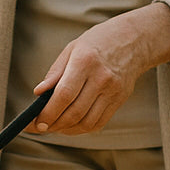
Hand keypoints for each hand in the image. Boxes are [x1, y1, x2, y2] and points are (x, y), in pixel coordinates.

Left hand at [29, 2, 169, 136]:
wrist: (134, 40)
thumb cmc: (97, 43)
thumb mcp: (72, 48)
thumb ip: (55, 72)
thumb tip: (38, 93)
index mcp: (85, 61)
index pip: (64, 95)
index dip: (48, 113)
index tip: (36, 123)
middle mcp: (101, 77)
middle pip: (74, 112)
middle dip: (53, 125)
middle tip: (40, 127)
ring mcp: (113, 90)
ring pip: (86, 122)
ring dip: (66, 130)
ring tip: (54, 126)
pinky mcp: (119, 100)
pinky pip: (98, 123)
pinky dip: (81, 129)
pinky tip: (71, 125)